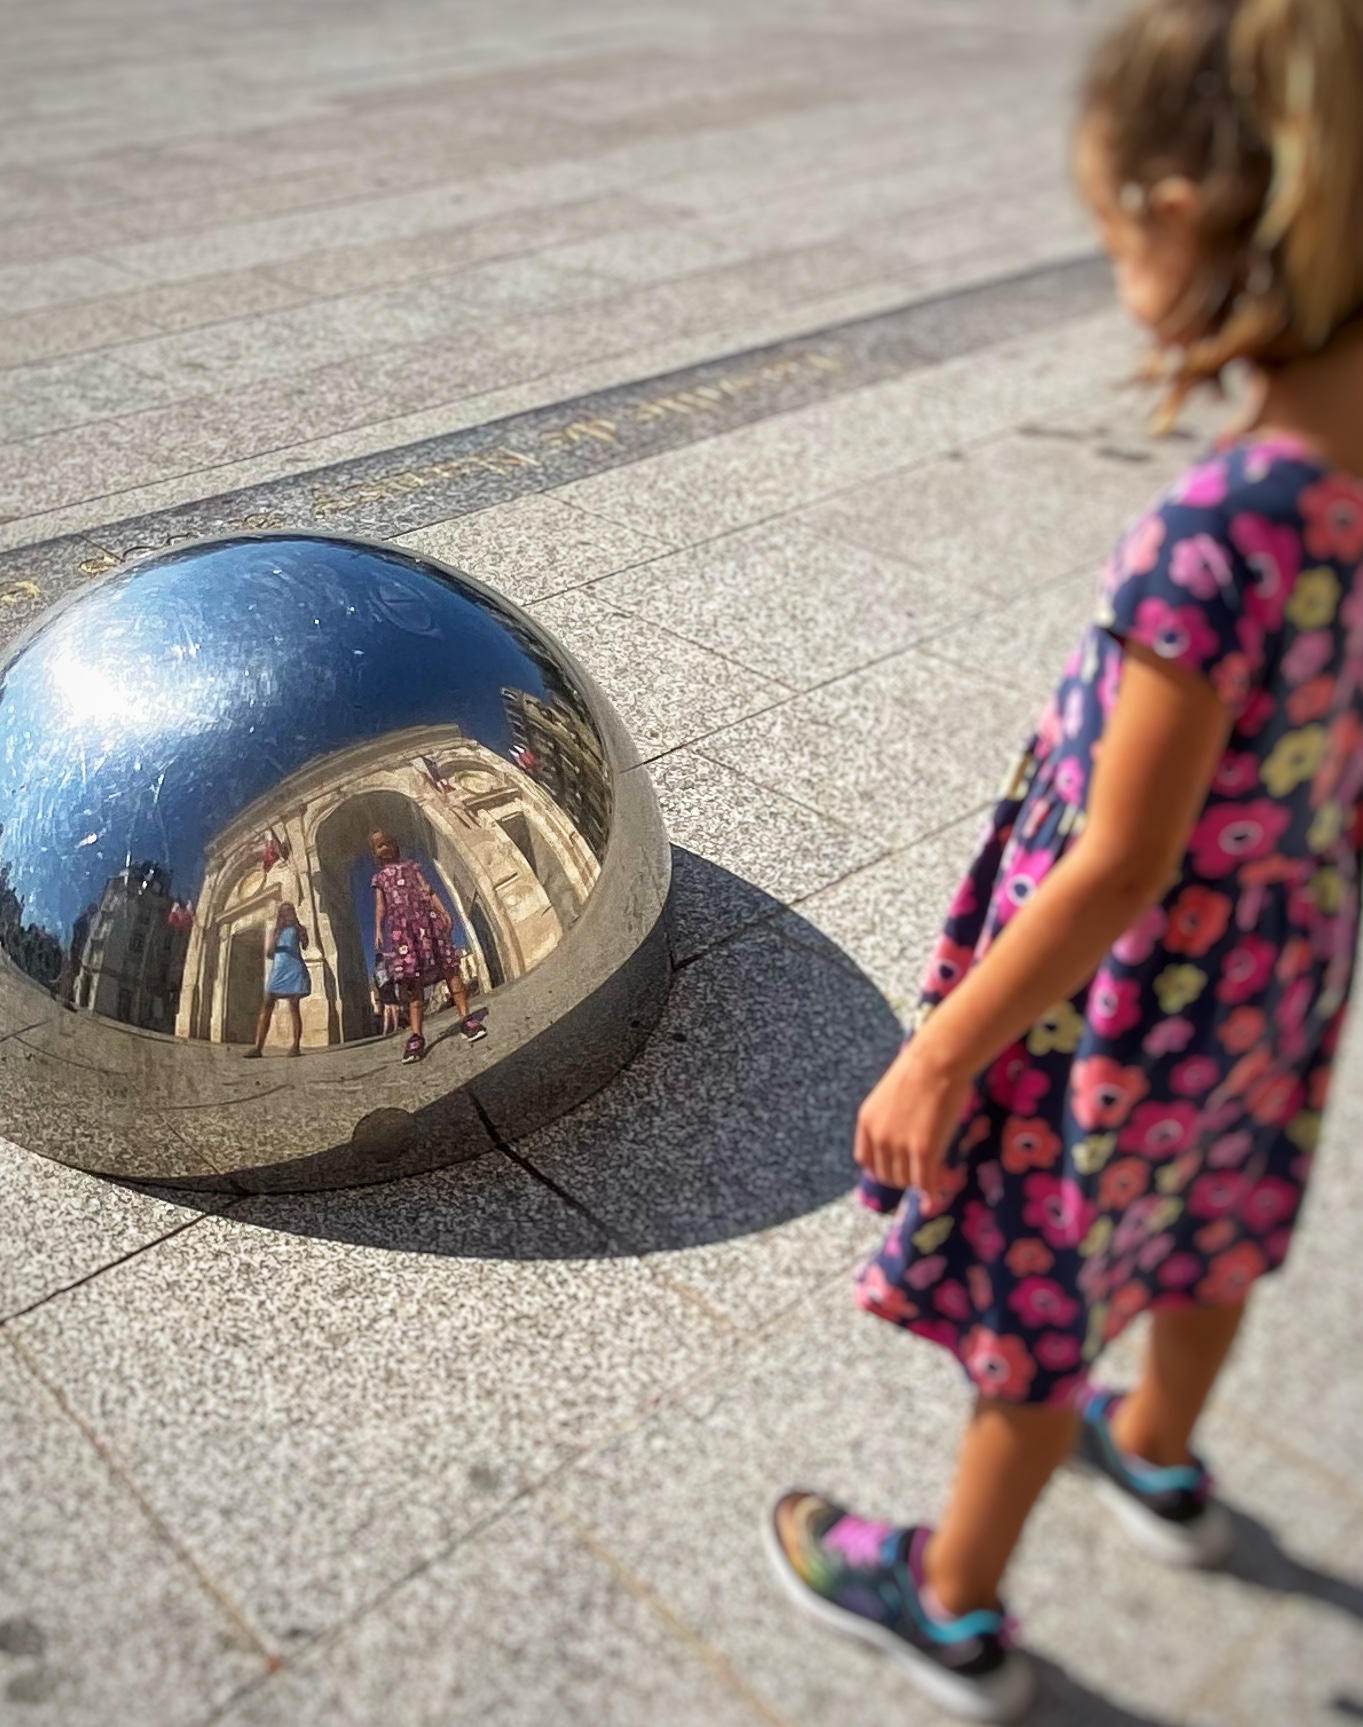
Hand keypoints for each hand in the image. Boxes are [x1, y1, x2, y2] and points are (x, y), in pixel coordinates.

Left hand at [853, 1036, 972, 1205]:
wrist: (938, 1059)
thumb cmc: (923, 1070)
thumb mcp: (894, 1095)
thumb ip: (892, 1118)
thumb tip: (905, 1136)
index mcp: (867, 1120)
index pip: (865, 1160)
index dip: (881, 1168)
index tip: (897, 1169)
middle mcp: (878, 1135)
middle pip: (886, 1175)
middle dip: (904, 1177)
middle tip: (924, 1174)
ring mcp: (899, 1144)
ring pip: (906, 1180)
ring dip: (920, 1182)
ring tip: (936, 1177)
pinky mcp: (923, 1149)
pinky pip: (925, 1182)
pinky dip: (932, 1191)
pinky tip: (939, 1191)